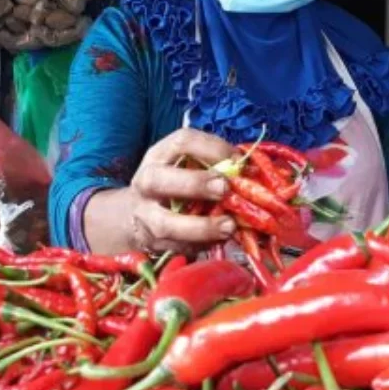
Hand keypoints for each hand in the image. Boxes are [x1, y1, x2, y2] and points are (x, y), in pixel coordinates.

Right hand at [126, 129, 236, 252]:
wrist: (138, 213)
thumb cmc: (176, 184)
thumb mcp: (189, 166)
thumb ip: (215, 166)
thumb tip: (250, 172)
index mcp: (159, 156)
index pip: (181, 142)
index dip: (211, 149)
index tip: (236, 161)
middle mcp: (146, 182)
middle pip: (160, 180)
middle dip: (195, 184)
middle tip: (224, 189)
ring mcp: (144, 215)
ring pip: (164, 223)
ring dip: (200, 227)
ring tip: (229, 226)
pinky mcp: (150, 241)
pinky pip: (175, 247)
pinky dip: (199, 246)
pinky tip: (217, 241)